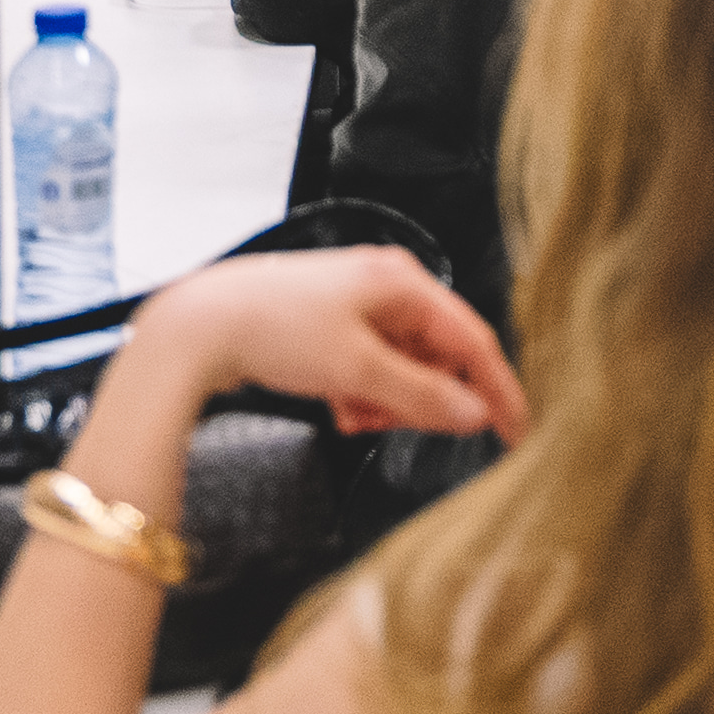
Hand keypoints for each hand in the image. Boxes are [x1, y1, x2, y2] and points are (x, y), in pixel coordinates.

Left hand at [123, 248, 526, 442]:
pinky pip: (371, 365)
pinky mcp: (331, 324)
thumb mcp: (356, 371)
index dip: (496, 388)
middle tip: (402, 428)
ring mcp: (358, 304)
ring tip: (357, 418)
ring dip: (389, 401)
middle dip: (423, 398)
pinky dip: (364, 393)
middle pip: (436, 355)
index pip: (473, 339)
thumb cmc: (275, 330)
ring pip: (402, 365)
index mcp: (405, 283)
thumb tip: (475, 415)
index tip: (515, 430)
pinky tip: (342, 409)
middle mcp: (387, 287)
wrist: (197, 325)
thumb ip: (421, 396)